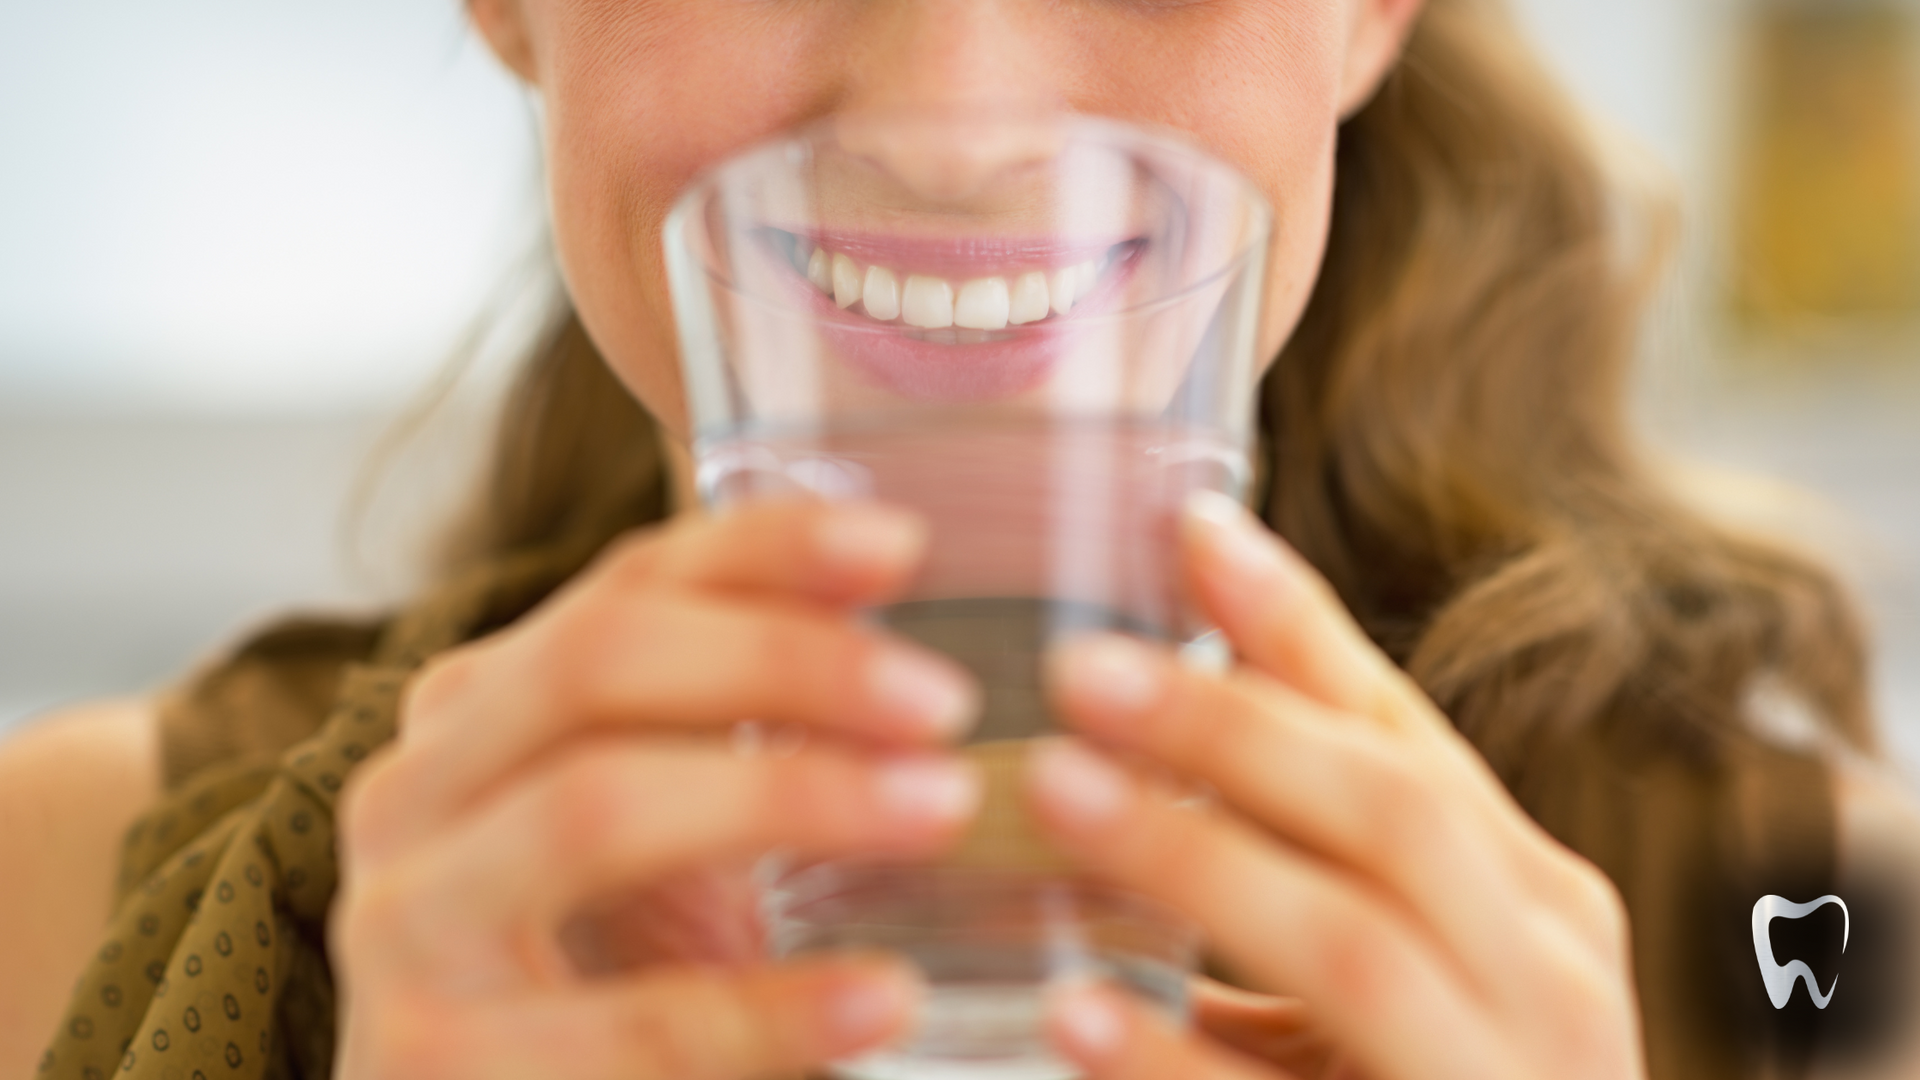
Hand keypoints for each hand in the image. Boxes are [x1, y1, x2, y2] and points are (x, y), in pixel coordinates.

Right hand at [330, 500, 982, 1079]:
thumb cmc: (600, 969)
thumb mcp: (664, 822)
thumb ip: (732, 707)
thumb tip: (878, 582)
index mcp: (475, 711)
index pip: (622, 587)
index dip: (763, 550)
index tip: (903, 545)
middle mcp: (414, 794)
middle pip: (595, 663)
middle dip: (784, 661)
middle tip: (941, 701)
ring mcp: (405, 931)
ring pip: (595, 809)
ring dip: (790, 793)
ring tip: (938, 808)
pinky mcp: (435, 1067)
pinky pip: (634, 1024)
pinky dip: (774, 1009)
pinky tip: (884, 997)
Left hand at [1027, 492, 1645, 1079]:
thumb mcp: (1410, 955)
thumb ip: (1320, 845)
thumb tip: (1181, 690)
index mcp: (1533, 899)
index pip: (1409, 732)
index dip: (1294, 625)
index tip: (1184, 525)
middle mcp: (1545, 977)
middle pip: (1393, 814)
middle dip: (1233, 727)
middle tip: (1078, 666)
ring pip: (1355, 945)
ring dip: (1196, 858)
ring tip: (1054, 789)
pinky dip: (1178, 1064)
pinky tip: (1074, 1014)